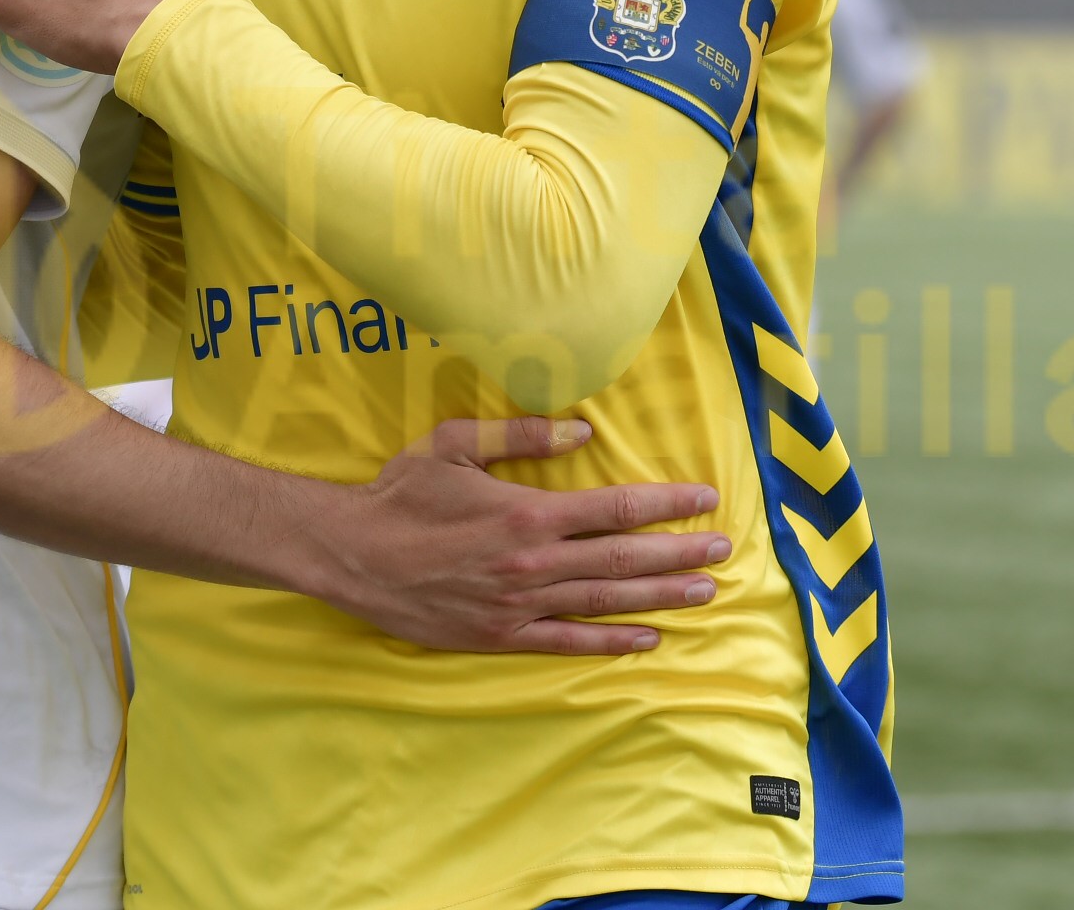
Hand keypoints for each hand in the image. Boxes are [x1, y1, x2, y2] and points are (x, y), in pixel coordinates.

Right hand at [312, 417, 727, 655]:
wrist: (351, 554)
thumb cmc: (401, 495)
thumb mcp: (453, 445)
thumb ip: (518, 436)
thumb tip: (580, 431)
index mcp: (527, 511)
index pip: (616, 508)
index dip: (667, 503)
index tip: (705, 498)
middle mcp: (533, 561)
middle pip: (624, 559)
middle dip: (680, 552)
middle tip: (722, 549)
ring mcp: (520, 604)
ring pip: (606, 601)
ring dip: (661, 597)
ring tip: (705, 592)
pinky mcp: (501, 636)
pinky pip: (568, 642)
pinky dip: (611, 640)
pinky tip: (647, 638)